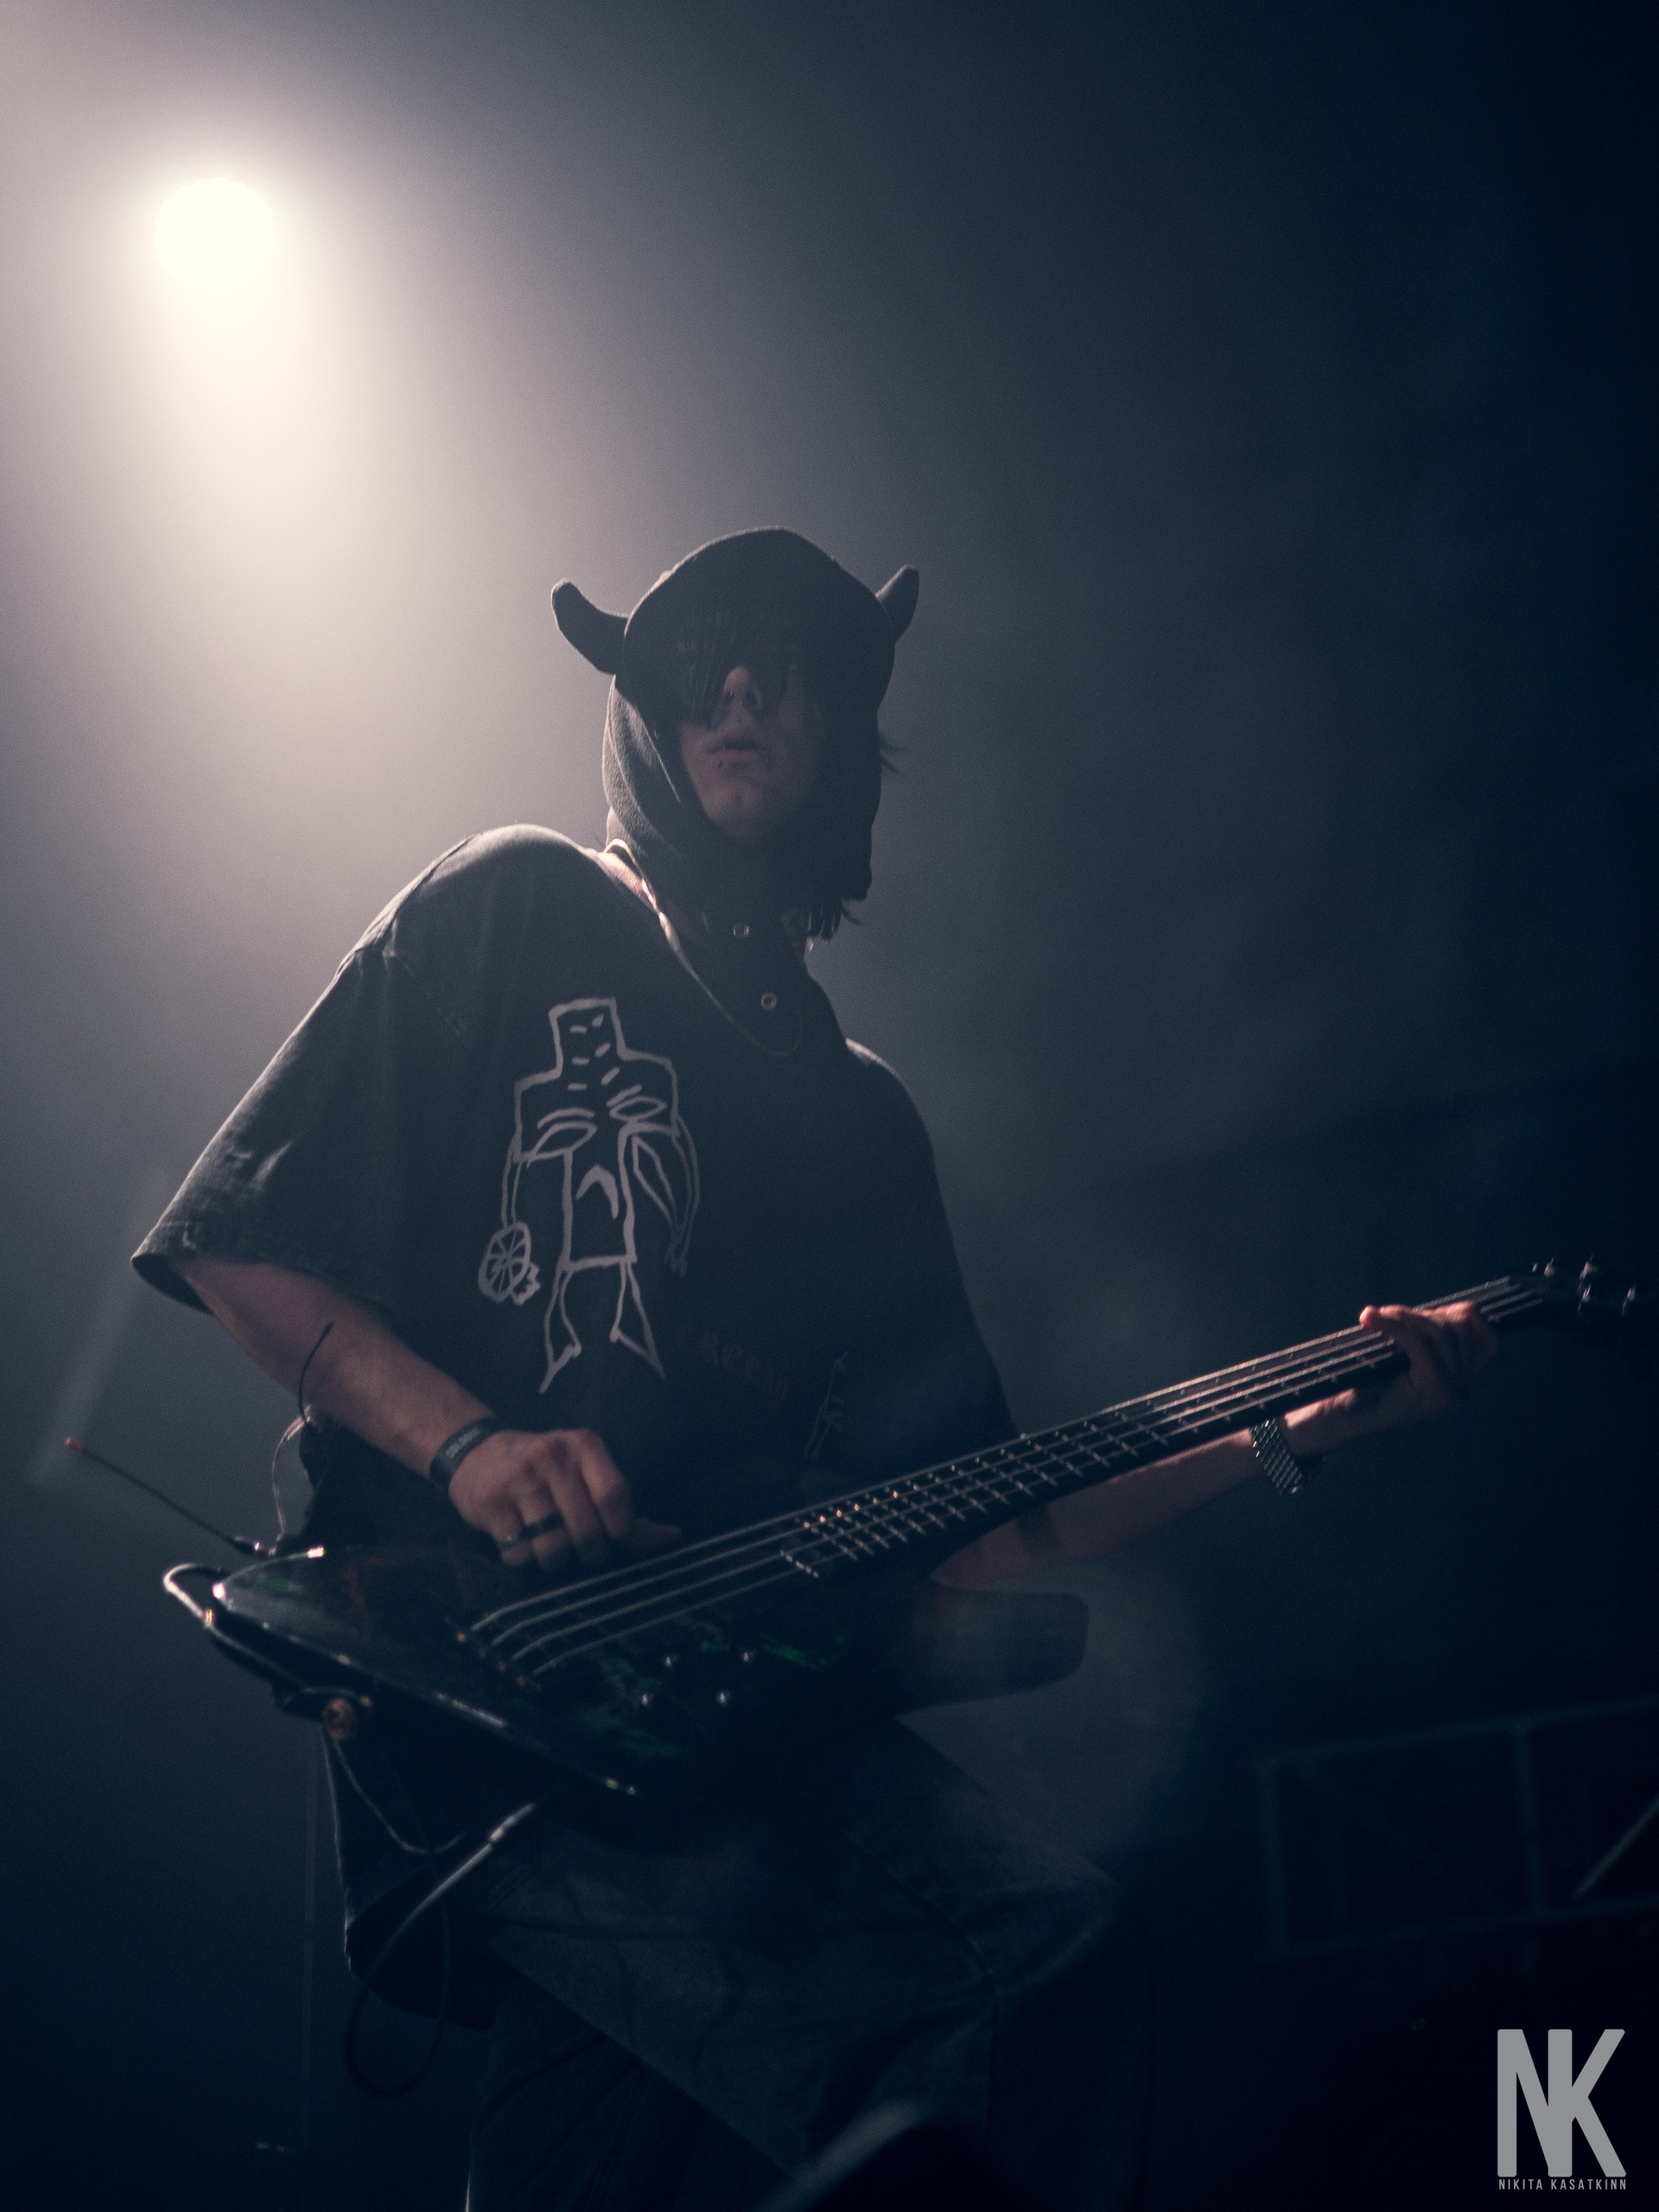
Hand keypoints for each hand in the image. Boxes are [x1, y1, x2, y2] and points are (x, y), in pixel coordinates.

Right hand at [447, 1426, 680, 1572]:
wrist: (476, 1452)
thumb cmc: (546, 1470)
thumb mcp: (586, 1472)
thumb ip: (625, 1508)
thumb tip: (672, 1537)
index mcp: (584, 1445)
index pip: (615, 1496)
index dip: (621, 1529)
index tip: (614, 1537)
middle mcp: (552, 1455)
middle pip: (587, 1530)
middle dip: (590, 1553)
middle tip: (582, 1550)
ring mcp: (519, 1478)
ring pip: (553, 1548)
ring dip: (555, 1560)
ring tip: (550, 1546)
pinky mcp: (490, 1502)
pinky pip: (519, 1553)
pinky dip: (523, 1558)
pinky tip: (520, 1539)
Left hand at [1288, 1301, 1499, 1457]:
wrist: (1343, 1414)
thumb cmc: (1369, 1380)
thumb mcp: (1407, 1353)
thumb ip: (1432, 1335)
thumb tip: (1461, 1308)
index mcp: (1460, 1379)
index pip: (1488, 1340)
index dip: (1466, 1317)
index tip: (1432, 1311)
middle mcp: (1463, 1388)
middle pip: (1460, 1328)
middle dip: (1422, 1314)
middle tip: (1386, 1314)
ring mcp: (1453, 1392)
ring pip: (1440, 1333)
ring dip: (1404, 1316)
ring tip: (1374, 1316)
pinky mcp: (1435, 1390)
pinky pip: (1420, 1345)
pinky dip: (1395, 1326)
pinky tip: (1372, 1321)